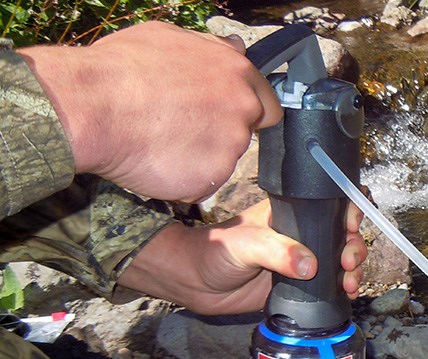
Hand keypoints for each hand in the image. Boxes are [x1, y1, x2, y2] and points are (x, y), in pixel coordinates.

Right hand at [19, 21, 281, 202]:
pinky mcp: (214, 176)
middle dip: (222, 133)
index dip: (245, 112)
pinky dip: (183, 177)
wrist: (92, 106)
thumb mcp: (171, 39)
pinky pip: (202, 182)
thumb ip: (212, 50)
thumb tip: (236, 48)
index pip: (267, 103)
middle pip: (246, 132)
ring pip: (222, 158)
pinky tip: (157, 160)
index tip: (222, 116)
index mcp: (238, 73)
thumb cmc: (123, 68)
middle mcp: (243, 108)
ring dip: (199, 155)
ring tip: (160, 142)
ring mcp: (231, 145)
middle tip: (184, 130)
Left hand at [117, 201, 366, 315]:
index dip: (349, 212)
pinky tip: (349, 294)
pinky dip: (344, 288)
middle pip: (343, 234)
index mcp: (292, 213)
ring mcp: (303, 260)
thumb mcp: (246, 244)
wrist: (196, 283)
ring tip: (350, 283)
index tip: (351, 227)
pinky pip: (330, 284)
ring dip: (353, 270)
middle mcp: (302, 234)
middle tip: (347, 263)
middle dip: (353, 247)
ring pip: (341, 260)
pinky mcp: (300, 286)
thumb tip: (311, 267)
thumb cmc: (216, 250)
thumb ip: (277, 251)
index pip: (330, 204)